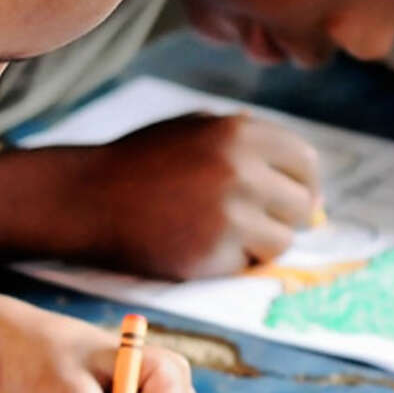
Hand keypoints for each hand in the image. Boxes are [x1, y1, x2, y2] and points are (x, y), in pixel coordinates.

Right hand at [72, 112, 321, 278]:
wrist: (88, 198)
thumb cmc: (142, 162)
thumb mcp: (195, 127)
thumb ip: (246, 139)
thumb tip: (306, 176)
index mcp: (241, 132)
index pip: (305, 163)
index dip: (302, 183)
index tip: (291, 199)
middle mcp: (242, 171)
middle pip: (302, 206)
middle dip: (283, 216)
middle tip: (255, 221)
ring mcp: (230, 216)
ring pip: (281, 241)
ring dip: (259, 243)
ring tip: (223, 234)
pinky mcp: (214, 255)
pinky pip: (246, 265)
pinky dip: (230, 262)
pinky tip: (198, 245)